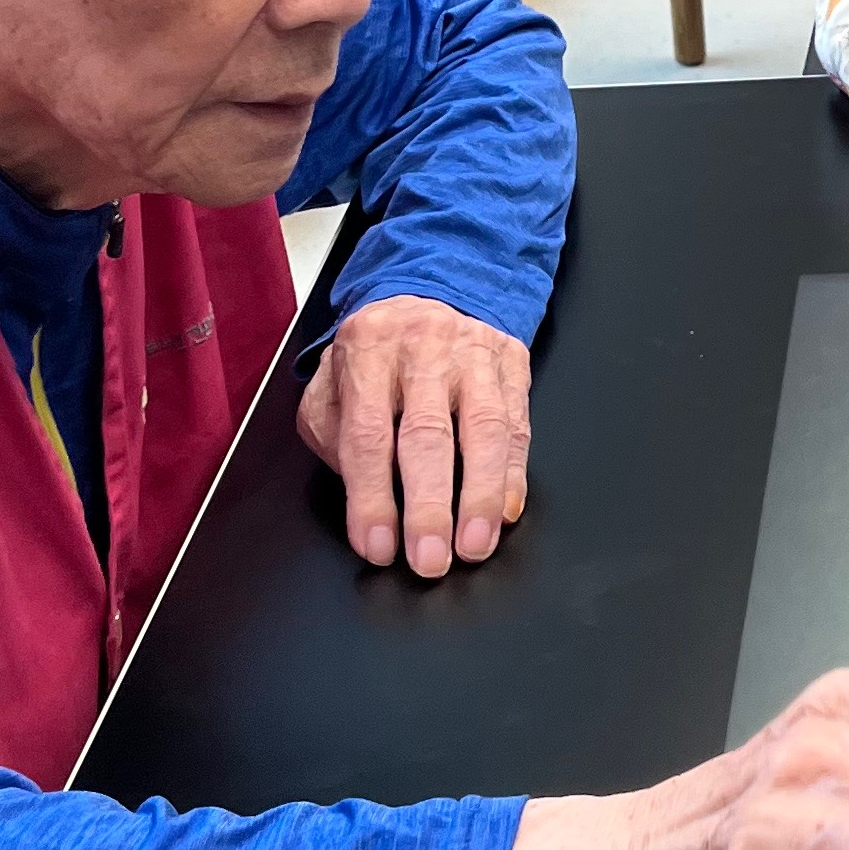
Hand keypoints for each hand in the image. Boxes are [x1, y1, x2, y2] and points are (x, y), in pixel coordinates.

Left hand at [298, 293, 531, 576]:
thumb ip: (336, 437)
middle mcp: (423, 346)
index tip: (378, 546)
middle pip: (428, 434)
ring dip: (481, 496)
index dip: (372, 497)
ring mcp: (475, 352)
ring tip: (474, 546)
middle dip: (430, 506)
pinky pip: (517, 424)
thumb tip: (366, 498)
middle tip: (429, 559)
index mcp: (367, 349)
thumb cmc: (377, 354)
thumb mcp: (331, 385)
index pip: (368, 434)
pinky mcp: (513, 361)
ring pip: (484, 429)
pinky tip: (504, 511)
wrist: (434, 290)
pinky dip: (512, 474)